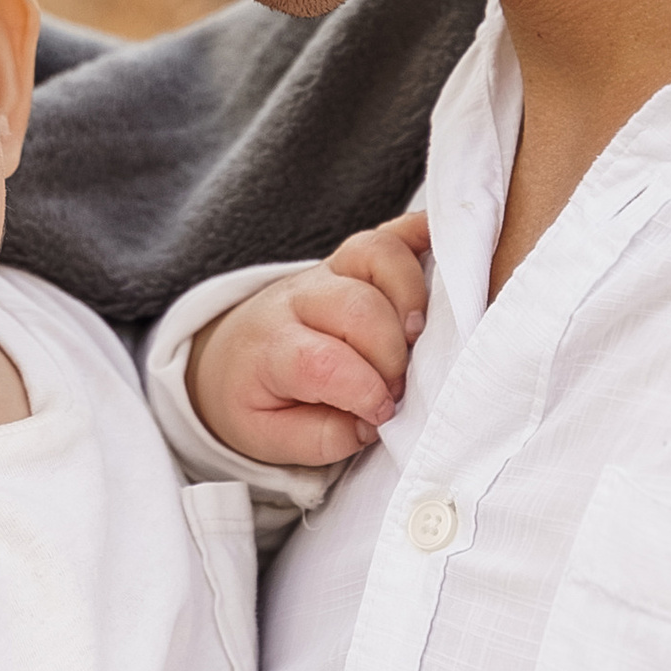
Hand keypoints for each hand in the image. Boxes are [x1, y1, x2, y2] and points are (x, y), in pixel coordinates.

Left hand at [187, 212, 430, 464]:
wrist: (228, 357)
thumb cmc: (256, 400)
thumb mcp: (268, 438)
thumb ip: (322, 438)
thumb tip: (373, 424)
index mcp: (271, 347)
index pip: (321, 362)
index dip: (364, 391)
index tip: (379, 415)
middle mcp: (298, 299)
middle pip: (357, 308)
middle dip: (390, 356)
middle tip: (395, 387)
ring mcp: (327, 271)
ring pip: (377, 256)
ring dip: (410, 298)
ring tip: (415, 338)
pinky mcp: (352, 257)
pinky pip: (392, 232)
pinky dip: (422, 235)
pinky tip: (443, 253)